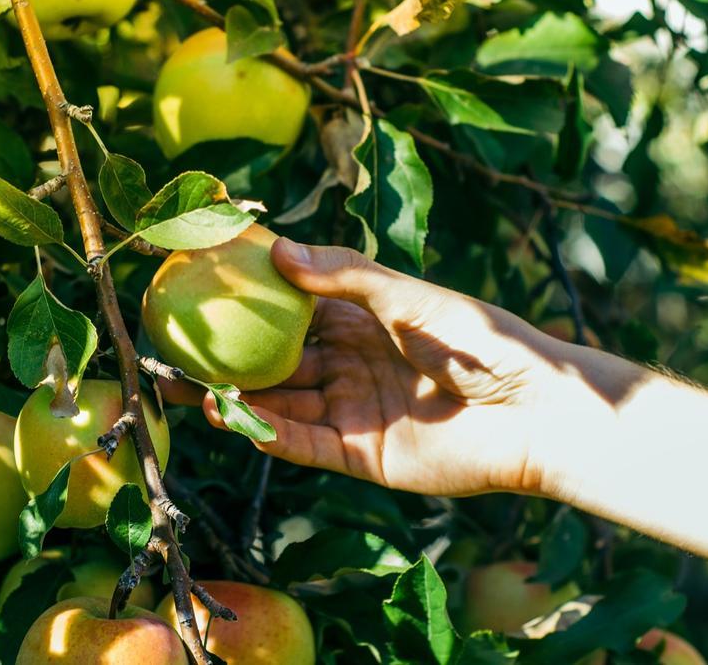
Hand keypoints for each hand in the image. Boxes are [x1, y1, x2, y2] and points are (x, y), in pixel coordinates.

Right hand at [162, 238, 578, 497]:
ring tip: (185, 388)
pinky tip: (231, 420)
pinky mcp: (359, 455)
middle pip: (272, 363)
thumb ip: (347, 275)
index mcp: (359, 321)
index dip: (246, 304)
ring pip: (280, 405)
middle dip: (224, 359)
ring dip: (235, 399)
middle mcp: (346, 365)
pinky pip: (303, 444)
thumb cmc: (481, 342)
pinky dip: (268, 434)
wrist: (537, 413)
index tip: (199, 292)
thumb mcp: (410, 297)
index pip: (289, 311)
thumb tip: (278, 252)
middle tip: (171, 352)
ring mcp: (350, 411)